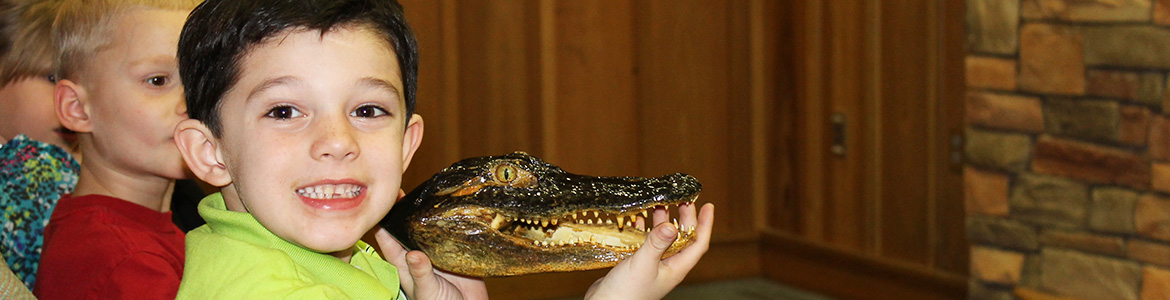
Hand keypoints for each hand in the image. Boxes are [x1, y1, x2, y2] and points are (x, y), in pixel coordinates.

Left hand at [377, 189, 488, 299]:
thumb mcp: (428, 291)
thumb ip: (420, 273)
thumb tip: (412, 254)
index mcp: (406, 265)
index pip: (388, 238)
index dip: (384, 219)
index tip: (383, 198)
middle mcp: (420, 255)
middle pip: (408, 228)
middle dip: (405, 210)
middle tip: (403, 187)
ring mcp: (438, 253)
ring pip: (429, 229)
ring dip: (428, 214)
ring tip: (426, 192)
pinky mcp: (457, 253)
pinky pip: (452, 234)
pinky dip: (451, 223)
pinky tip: (453, 208)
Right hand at [584, 202, 714, 299]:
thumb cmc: (627, 294)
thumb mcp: (644, 264)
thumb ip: (657, 243)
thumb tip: (671, 225)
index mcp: (676, 268)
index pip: (698, 243)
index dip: (705, 224)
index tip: (708, 206)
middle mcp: (667, 266)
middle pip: (682, 238)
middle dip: (684, 218)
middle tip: (682, 199)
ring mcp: (653, 266)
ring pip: (663, 239)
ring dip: (663, 222)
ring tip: (660, 204)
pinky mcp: (638, 266)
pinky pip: (646, 244)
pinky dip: (644, 230)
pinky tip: (639, 221)